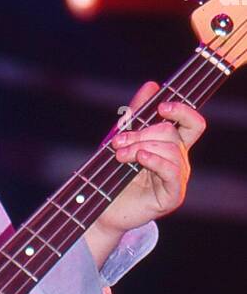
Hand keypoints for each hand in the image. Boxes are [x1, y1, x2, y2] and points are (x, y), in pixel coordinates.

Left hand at [91, 80, 205, 246]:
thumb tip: (152, 85)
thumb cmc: (112, 174)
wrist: (101, 208)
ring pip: (171, 150)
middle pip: (172, 133)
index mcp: (171, 146)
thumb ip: (137, 113)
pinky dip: (155, 160)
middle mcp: (178, 161)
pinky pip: (172, 171)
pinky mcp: (172, 196)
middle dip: (142, 133)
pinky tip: (140, 158)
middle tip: (118, 142)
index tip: (161, 107)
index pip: (192, 123)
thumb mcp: (122, 138)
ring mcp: (177, 179)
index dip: (182, 111)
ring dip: (141, 146)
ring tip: (120, 155)